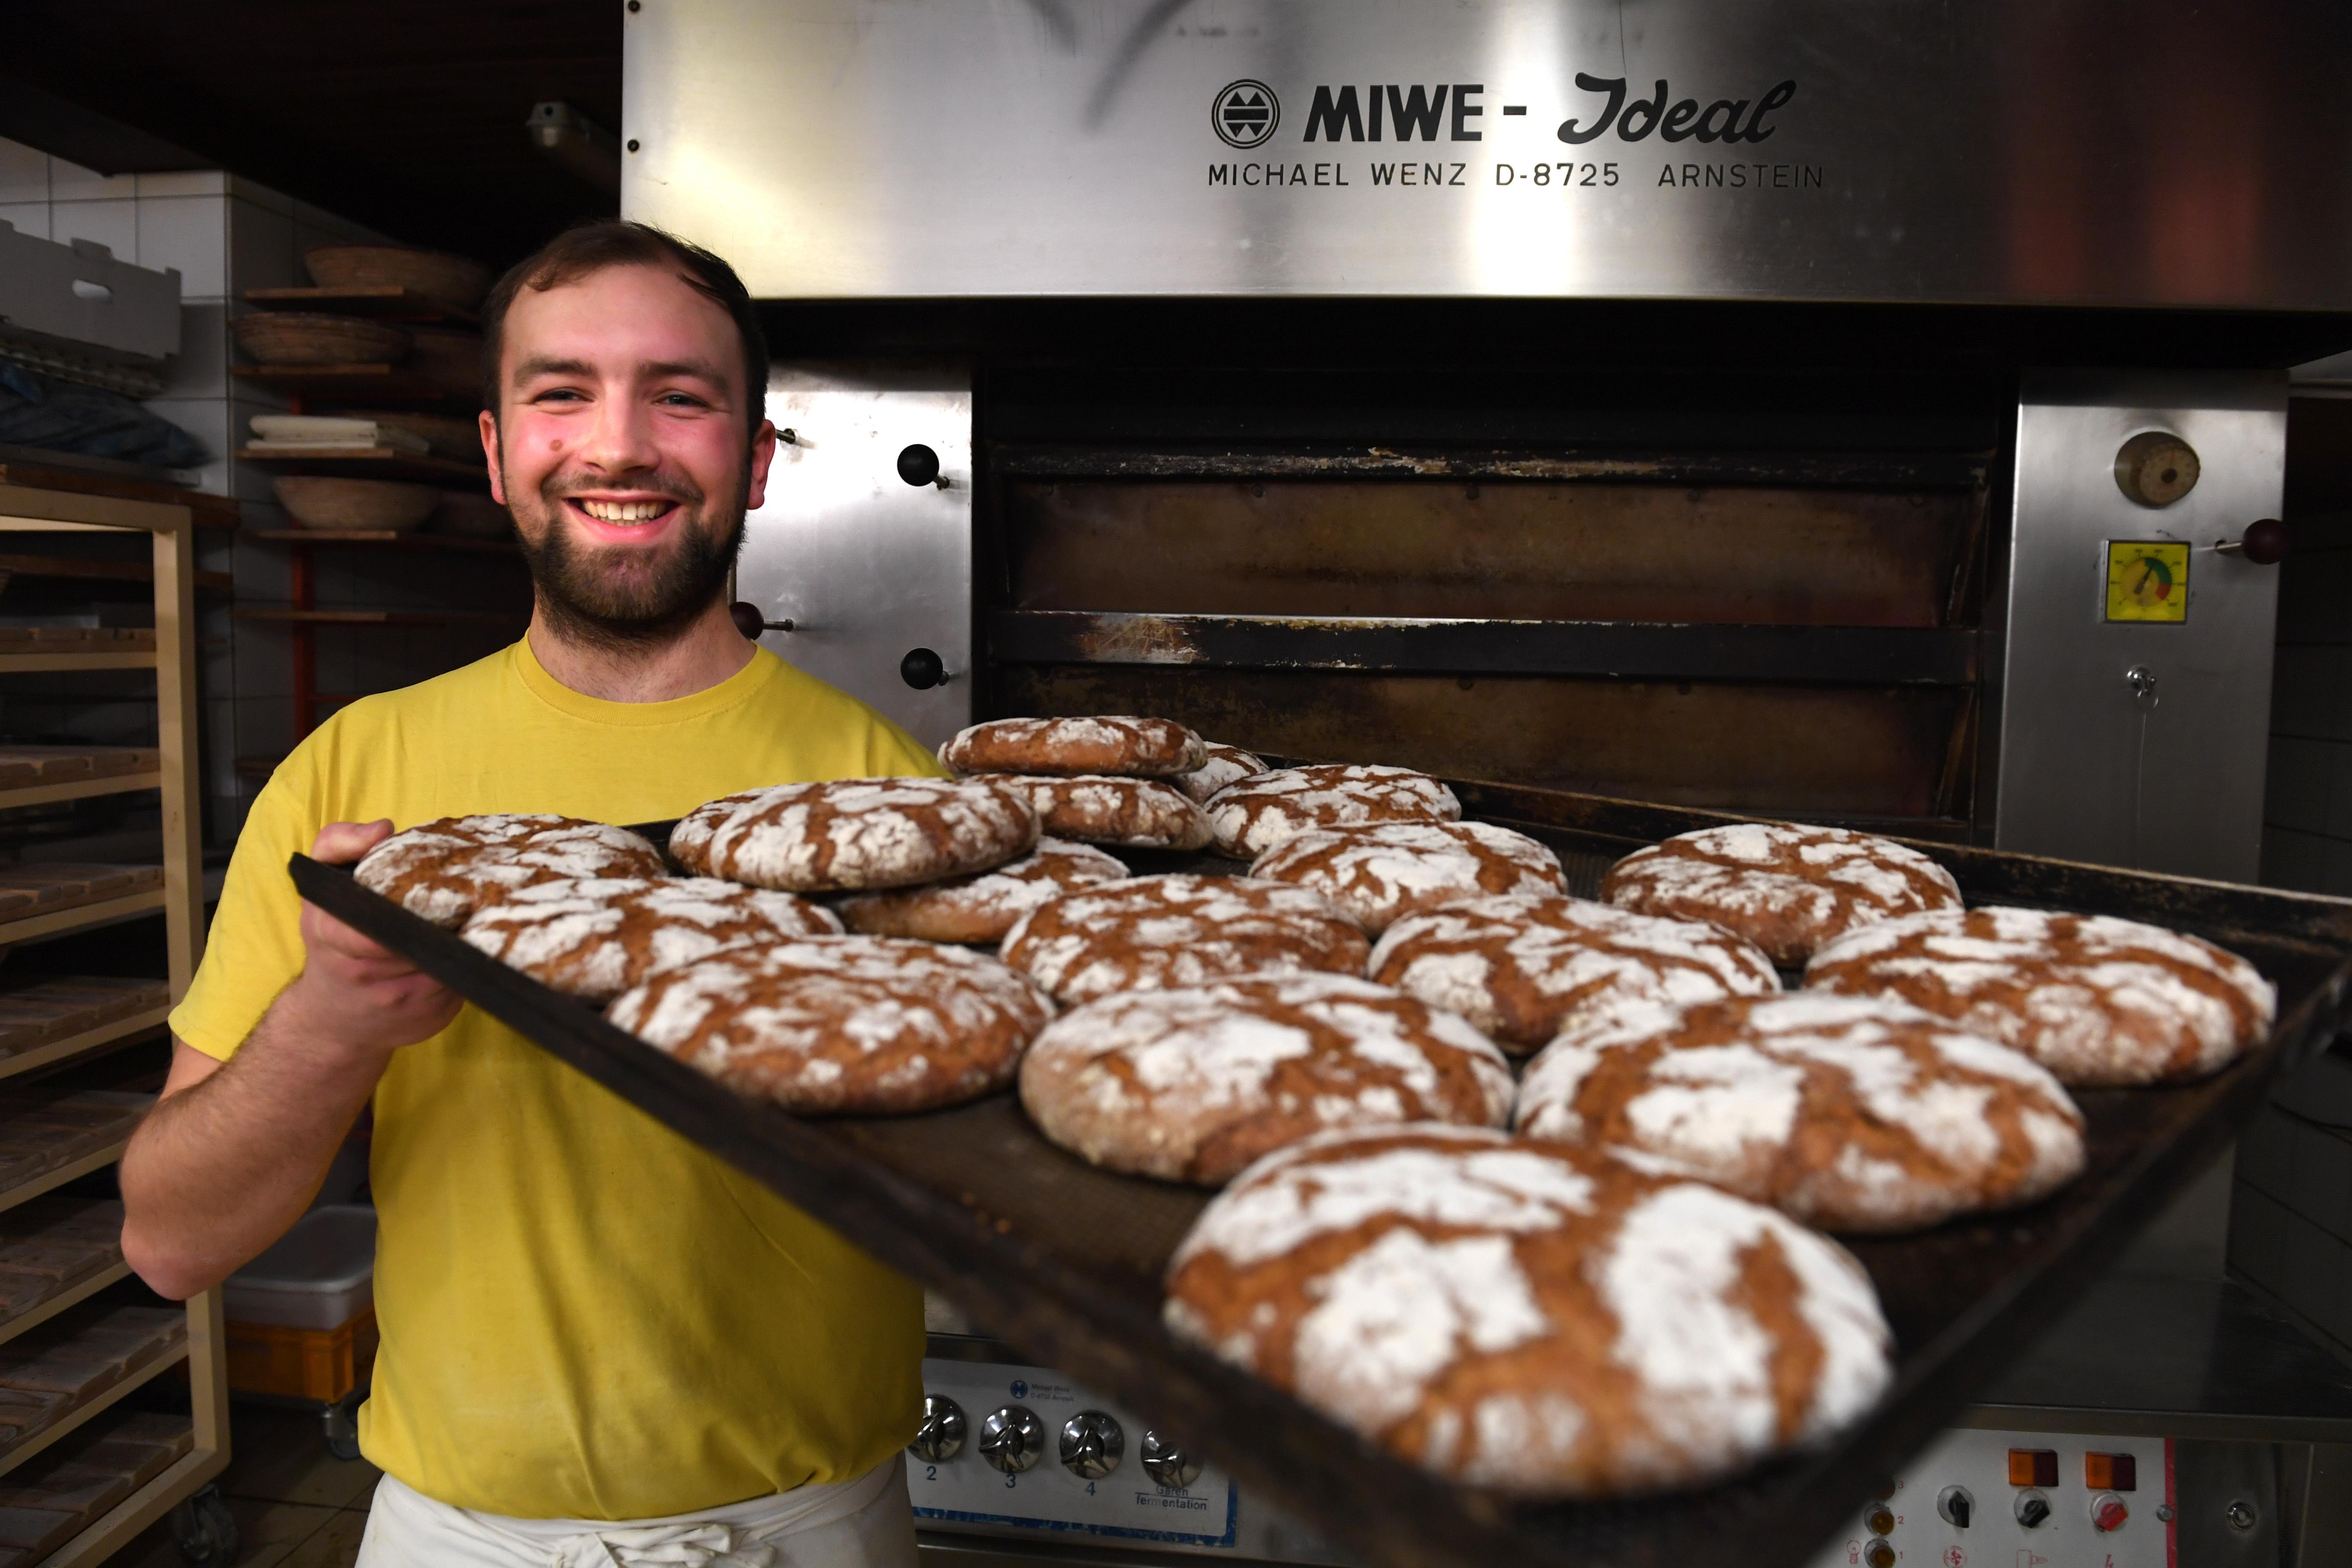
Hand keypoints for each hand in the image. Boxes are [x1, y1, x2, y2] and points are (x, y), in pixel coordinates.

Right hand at [288, 820, 460, 1059]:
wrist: (331, 1020)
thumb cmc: (331, 942)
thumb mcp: (320, 890)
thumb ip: (338, 845)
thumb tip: (382, 829)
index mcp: (336, 936)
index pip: (387, 915)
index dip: (420, 898)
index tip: (440, 885)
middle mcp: (368, 974)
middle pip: (430, 934)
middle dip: (450, 915)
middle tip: (471, 894)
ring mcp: (403, 1002)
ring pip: (454, 957)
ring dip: (464, 938)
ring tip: (470, 918)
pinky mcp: (433, 1018)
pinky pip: (464, 982)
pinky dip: (468, 964)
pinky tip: (463, 952)